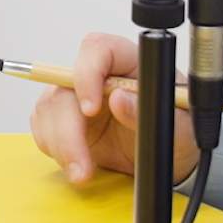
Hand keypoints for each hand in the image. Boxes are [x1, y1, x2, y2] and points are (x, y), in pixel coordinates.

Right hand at [26, 31, 197, 184]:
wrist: (170, 157)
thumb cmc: (178, 130)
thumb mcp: (179, 126)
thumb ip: (152, 112)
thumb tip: (120, 99)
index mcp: (130, 62)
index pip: (98, 49)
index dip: (87, 74)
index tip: (91, 109)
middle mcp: (99, 75)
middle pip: (65, 84)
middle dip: (68, 129)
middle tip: (82, 163)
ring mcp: (78, 96)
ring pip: (49, 108)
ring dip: (60, 144)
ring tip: (82, 172)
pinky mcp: (65, 119)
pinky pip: (43, 127)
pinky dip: (54, 149)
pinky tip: (75, 164)